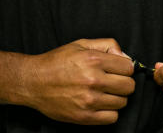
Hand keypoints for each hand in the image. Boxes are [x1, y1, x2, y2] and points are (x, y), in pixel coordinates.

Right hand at [19, 38, 135, 124]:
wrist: (33, 82)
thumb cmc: (56, 62)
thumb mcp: (80, 44)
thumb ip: (106, 45)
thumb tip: (126, 56)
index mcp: (93, 60)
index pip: (128, 67)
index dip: (124, 68)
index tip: (117, 69)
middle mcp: (93, 80)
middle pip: (129, 86)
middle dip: (123, 82)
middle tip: (111, 81)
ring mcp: (89, 100)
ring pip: (122, 102)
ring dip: (116, 97)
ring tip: (102, 92)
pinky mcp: (85, 116)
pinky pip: (112, 117)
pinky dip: (109, 111)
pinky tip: (99, 103)